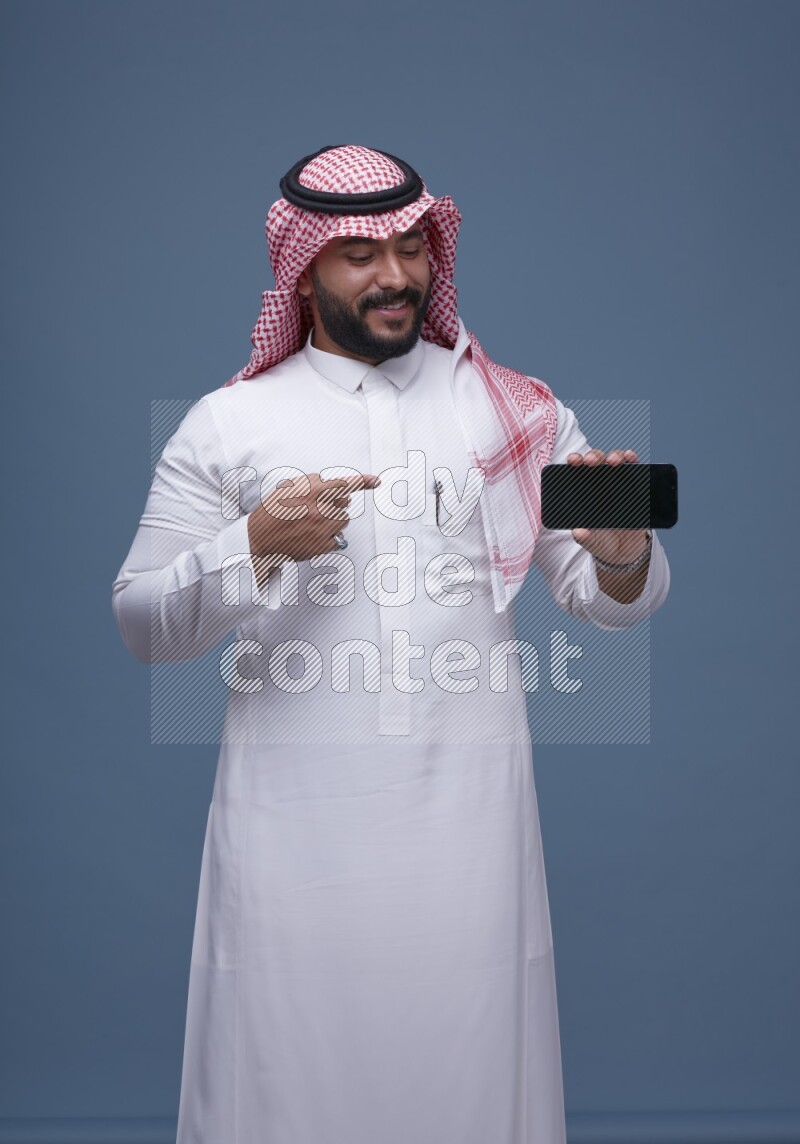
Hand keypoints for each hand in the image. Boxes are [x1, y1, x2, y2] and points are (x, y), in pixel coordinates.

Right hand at [247, 471, 381, 566]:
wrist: (261, 539)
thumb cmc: (272, 512)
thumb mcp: (288, 487)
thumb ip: (312, 482)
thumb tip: (331, 483)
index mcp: (311, 492)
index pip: (344, 483)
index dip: (363, 481)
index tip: (375, 481)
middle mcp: (320, 510)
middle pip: (345, 502)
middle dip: (335, 502)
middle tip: (317, 506)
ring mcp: (323, 529)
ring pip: (344, 520)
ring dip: (333, 519)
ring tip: (312, 521)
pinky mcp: (323, 545)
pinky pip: (338, 537)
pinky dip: (329, 535)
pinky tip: (312, 534)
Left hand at [565, 448, 649, 566]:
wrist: (626, 550)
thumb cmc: (603, 542)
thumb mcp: (593, 542)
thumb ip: (585, 538)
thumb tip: (578, 532)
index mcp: (583, 494)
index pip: (576, 472)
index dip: (575, 462)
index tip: (573, 460)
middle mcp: (598, 484)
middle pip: (595, 462)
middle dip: (593, 456)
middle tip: (591, 462)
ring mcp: (617, 483)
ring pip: (614, 461)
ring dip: (614, 455)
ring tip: (614, 461)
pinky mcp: (634, 486)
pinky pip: (634, 468)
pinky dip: (632, 459)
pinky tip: (631, 457)